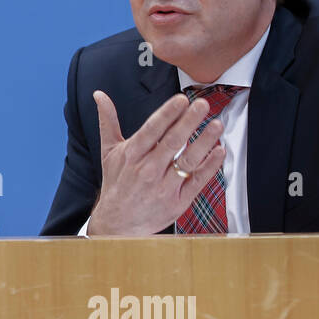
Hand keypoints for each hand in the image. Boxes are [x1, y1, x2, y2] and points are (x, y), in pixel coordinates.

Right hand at [86, 90, 225, 235]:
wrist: (118, 223)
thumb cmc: (117, 182)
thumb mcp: (109, 151)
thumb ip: (108, 121)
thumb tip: (99, 95)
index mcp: (132, 154)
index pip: (152, 130)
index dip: (167, 114)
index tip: (180, 100)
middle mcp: (148, 169)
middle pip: (172, 142)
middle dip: (188, 121)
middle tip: (202, 104)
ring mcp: (164, 186)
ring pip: (187, 161)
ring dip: (203, 142)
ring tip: (216, 125)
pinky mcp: (178, 201)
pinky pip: (197, 181)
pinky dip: (209, 166)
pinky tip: (219, 151)